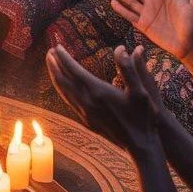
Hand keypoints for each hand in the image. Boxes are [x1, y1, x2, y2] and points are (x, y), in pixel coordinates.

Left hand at [45, 43, 160, 155]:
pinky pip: (68, 101)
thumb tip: (120, 48)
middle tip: (49, 51)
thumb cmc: (143, 117)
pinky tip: (62, 86)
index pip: (74, 70)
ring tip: (51, 65)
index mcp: (98, 91)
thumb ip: (129, 68)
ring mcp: (85, 112)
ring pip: (63, 91)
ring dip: (55, 76)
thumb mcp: (141, 91)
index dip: (64, 57)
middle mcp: (87, 102)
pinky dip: (61, 89)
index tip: (56, 46)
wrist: (140, 145)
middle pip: (63, 80)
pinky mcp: (86, 120)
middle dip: (54, 64)